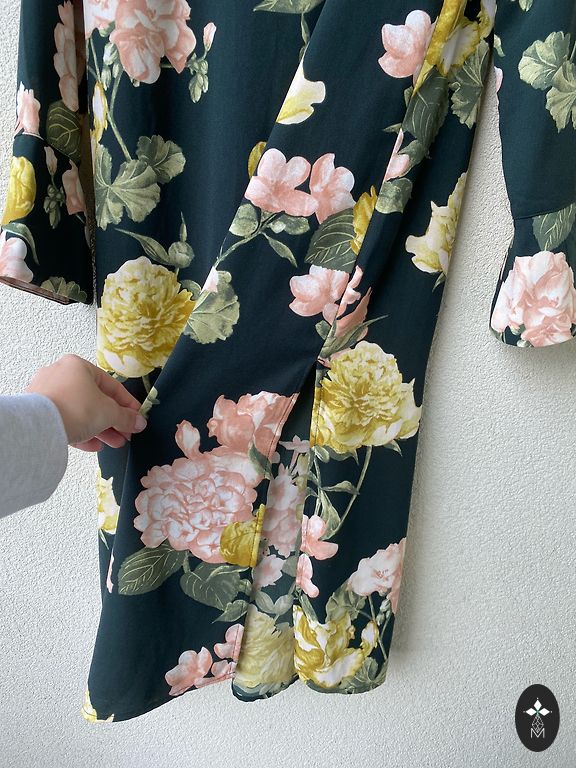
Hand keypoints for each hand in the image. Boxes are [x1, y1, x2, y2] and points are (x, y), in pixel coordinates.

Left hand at [24, 353, 147, 451]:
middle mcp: (60, 375)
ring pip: (80, 412)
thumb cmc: (75, 408)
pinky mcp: (38, 413)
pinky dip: (80, 432)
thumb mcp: (109, 412)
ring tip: (113, 443)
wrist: (38, 426)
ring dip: (100, 429)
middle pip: (94, 400)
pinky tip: (93, 445)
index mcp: (78, 366)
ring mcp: (46, 394)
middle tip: (125, 434)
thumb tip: (138, 422)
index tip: (136, 417)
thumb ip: (126, 417)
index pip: (110, 385)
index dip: (127, 404)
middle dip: (113, 421)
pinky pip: (64, 421)